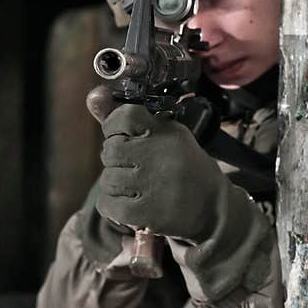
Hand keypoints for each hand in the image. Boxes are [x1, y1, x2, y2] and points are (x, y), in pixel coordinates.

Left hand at [97, 103, 224, 242]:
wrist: (214, 209)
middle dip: (119, 161)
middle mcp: (160, 155)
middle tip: (138, 169)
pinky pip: (108, 204)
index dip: (116, 127)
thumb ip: (125, 120)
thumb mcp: (166, 137)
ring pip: (108, 179)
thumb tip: (93, 95)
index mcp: (168, 133)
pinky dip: (115, 206)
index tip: (127, 137)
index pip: (125, 116)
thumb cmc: (184, 169)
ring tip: (138, 189)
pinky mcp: (147, 212)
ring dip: (118, 186)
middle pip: (111, 150)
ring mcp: (153, 184)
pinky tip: (133, 204)